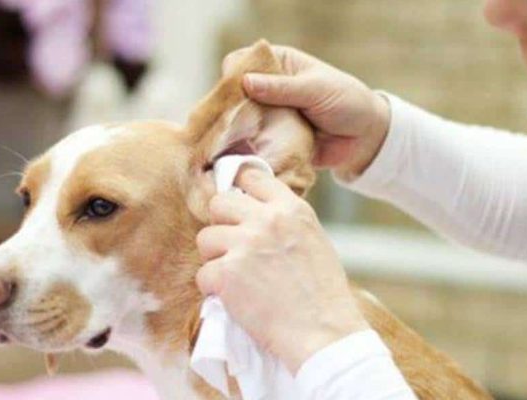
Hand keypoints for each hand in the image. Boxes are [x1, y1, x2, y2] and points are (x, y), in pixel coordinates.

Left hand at [195, 169, 369, 372]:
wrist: (323, 332)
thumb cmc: (323, 294)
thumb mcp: (313, 240)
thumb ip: (284, 222)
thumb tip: (254, 213)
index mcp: (292, 209)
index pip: (252, 177)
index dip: (239, 191)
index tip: (237, 207)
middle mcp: (266, 220)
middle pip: (219, 203)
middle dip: (221, 225)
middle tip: (232, 248)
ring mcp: (244, 245)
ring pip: (205, 238)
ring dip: (215, 259)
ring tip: (236, 278)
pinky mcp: (227, 274)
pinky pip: (203, 274)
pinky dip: (214, 290)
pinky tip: (234, 299)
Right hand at [222, 44, 390, 178]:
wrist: (365, 138)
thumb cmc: (346, 102)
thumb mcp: (316, 89)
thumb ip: (282, 88)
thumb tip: (246, 82)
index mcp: (278, 64)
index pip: (241, 61)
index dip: (232, 76)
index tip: (232, 93)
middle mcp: (267, 88)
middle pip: (234, 94)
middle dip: (229, 109)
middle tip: (228, 125)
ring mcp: (268, 115)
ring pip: (239, 121)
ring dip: (235, 132)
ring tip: (230, 145)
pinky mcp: (271, 140)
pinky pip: (252, 144)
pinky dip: (247, 151)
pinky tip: (240, 158)